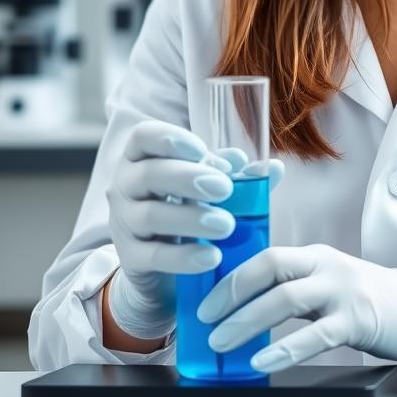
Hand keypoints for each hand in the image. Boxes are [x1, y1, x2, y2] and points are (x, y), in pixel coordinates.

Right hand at [105, 119, 284, 339]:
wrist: (162, 260)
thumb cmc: (189, 206)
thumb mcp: (212, 186)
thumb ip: (240, 176)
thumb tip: (272, 168)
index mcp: (144, 156)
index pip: (145, 136)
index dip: (170, 139)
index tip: (202, 150)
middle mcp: (127, 184)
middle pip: (149, 174)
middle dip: (188, 178)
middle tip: (224, 189)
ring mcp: (124, 222)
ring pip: (150, 215)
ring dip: (190, 218)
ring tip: (226, 225)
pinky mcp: (130, 257)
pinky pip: (152, 255)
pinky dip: (183, 257)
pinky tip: (211, 257)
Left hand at [196, 245, 396, 373]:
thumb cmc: (368, 301)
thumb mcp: (329, 285)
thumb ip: (294, 290)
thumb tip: (242, 312)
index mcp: (316, 257)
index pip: (267, 255)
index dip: (232, 277)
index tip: (206, 302)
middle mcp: (327, 266)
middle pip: (272, 268)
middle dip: (232, 294)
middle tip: (205, 322)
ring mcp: (344, 291)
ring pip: (287, 298)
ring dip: (248, 321)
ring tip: (222, 342)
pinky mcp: (358, 319)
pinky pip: (316, 334)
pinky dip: (285, 348)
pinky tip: (263, 361)